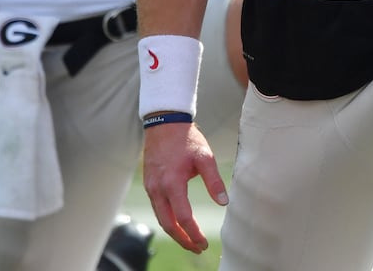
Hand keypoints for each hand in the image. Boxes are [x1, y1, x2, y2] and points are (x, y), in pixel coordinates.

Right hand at [142, 121, 227, 253]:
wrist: (164, 123)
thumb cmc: (186, 139)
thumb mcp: (205, 156)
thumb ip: (214, 180)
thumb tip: (223, 202)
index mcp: (172, 183)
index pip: (183, 217)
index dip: (194, 233)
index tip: (204, 243)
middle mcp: (158, 188)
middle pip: (168, 224)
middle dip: (183, 240)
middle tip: (197, 248)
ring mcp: (151, 187)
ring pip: (161, 218)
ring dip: (175, 232)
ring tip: (189, 240)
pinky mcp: (149, 184)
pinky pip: (157, 208)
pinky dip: (167, 220)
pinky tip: (177, 223)